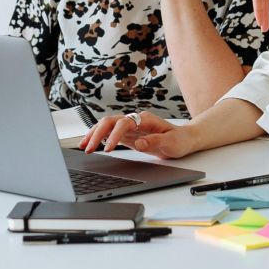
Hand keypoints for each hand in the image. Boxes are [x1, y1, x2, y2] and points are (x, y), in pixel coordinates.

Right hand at [79, 110, 198, 160]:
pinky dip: (99, 137)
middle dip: (96, 133)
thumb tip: (139, 143)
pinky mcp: (128, 134)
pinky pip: (110, 133)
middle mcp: (135, 120)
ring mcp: (130, 126)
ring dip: (94, 134)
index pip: (124, 123)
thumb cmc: (180, 140)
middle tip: (88, 148)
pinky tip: (91, 143)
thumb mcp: (172, 142)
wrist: (185, 139)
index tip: (107, 148)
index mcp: (145, 119)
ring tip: (83, 146)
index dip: (113, 135)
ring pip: (107, 125)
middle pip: (110, 121)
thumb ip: (155, 141)